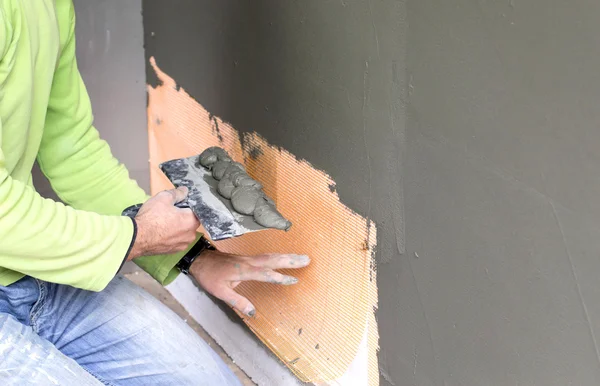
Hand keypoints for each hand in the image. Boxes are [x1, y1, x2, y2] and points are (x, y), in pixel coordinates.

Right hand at [128, 187, 199, 259]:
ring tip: (162, 222)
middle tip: (168, 212)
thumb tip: (184, 191)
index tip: (177, 204)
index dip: (186, 205)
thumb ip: (177, 193)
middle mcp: (190, 234)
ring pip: (182, 231)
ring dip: (176, 227)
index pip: (195, 210)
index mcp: (191, 221)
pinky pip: (175, 240)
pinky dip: (170, 236)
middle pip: (189, 221)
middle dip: (181, 216)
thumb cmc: (151, 218)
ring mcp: (182, 244)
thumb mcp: (164, 198)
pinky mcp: (173, 251)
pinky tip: (160, 232)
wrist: (137, 238)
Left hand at [190, 251, 309, 316]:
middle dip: (290, 260)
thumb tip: (253, 313)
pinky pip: (266, 255)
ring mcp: (249, 258)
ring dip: (287, 256)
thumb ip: (237, 302)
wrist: (201, 260)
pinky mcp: (248, 257)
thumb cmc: (209, 277)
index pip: (265, 274)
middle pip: (273, 260)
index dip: (279, 277)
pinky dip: (278, 255)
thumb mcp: (220, 292)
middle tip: (307, 259)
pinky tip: (285, 256)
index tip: (294, 280)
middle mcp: (249, 262)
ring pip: (271, 256)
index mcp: (243, 271)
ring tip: (302, 257)